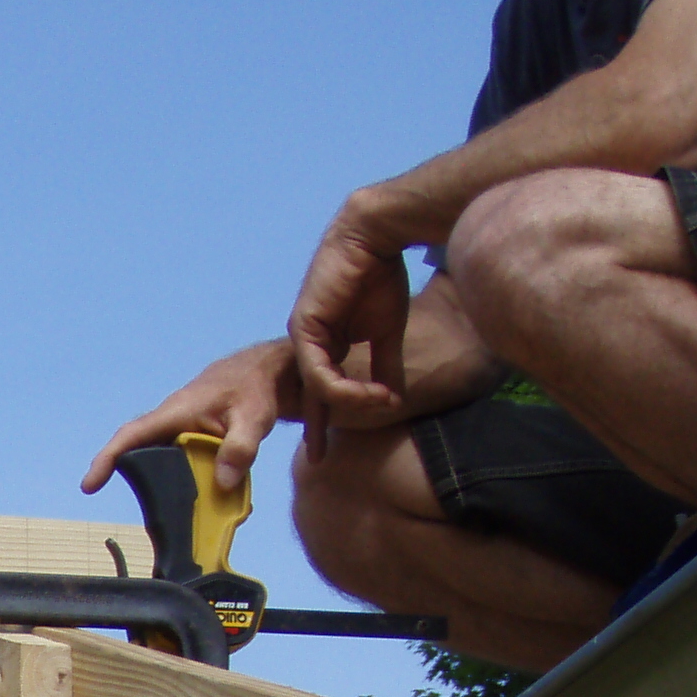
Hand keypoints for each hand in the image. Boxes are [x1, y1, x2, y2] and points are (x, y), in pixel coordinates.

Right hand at [80, 339, 297, 496]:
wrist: (267, 372)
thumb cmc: (255, 388)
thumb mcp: (254, 417)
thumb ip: (240, 448)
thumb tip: (223, 483)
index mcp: (175, 413)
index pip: (132, 435)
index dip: (108, 459)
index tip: (90, 485)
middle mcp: (170, 422)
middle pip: (140, 452)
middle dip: (136, 481)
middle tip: (149, 518)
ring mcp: (180, 430)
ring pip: (160, 459)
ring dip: (163, 484)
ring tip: (176, 515)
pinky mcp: (192, 437)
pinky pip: (180, 461)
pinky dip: (185, 479)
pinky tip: (203, 498)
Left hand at [288, 194, 414, 441]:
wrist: (376, 238)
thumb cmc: (381, 278)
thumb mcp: (386, 333)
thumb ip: (385, 366)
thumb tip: (393, 399)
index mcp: (324, 345)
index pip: (320, 391)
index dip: (323, 420)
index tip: (324, 451)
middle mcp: (308, 344)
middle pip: (308, 395)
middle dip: (314, 427)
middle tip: (317, 458)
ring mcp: (303, 336)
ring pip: (318, 387)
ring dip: (350, 401)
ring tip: (381, 403)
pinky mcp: (304, 327)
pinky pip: (318, 370)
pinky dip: (341, 386)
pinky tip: (367, 393)